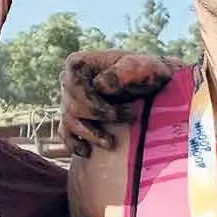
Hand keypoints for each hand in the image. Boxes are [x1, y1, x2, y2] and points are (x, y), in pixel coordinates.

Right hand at [58, 50, 175, 157]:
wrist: (152, 84)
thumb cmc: (147, 72)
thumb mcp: (141, 66)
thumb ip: (123, 72)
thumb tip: (99, 85)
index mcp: (78, 63)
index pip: (74, 86)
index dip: (92, 102)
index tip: (114, 113)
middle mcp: (68, 81)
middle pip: (72, 105)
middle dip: (97, 118)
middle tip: (126, 121)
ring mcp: (69, 101)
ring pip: (69, 121)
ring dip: (89, 134)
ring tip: (109, 143)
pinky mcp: (74, 118)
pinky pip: (64, 133)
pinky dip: (74, 143)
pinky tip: (87, 152)